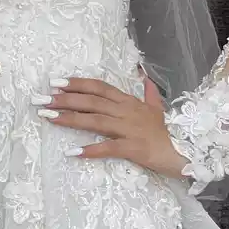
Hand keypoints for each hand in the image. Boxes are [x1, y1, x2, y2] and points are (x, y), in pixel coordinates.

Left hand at [35, 75, 187, 178]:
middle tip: (41, 99)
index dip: (77, 84)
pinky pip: (109, 148)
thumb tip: (145, 76)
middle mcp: (127, 111)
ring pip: (95, 120)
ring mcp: (129, 129)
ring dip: (70, 119)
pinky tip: (72, 152)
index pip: (99, 88)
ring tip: (48, 118)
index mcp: (129, 102)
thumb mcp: (158, 109)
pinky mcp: (133, 148)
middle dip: (64, 99)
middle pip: (91, 101)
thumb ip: (149, 93)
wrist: (187, 151)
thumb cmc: (169, 132)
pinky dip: (90, 150)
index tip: (55, 82)